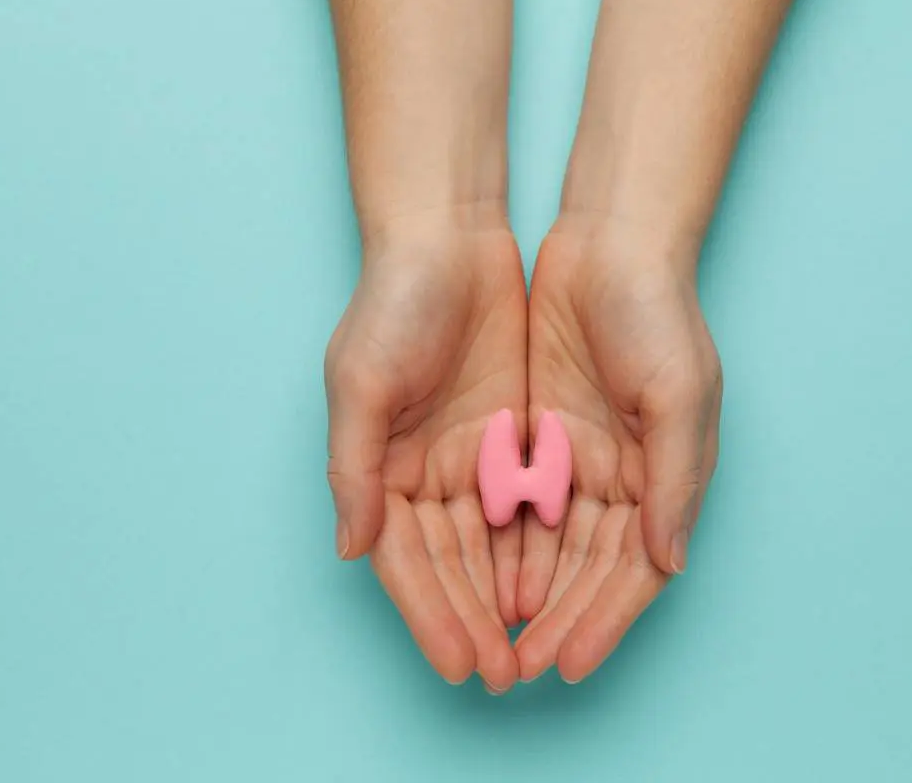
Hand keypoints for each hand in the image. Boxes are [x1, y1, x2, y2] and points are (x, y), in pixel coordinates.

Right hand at [325, 223, 525, 691]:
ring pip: (495, 546)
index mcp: (382, 469)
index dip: (433, 615)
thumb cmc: (394, 301)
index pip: (409, 562)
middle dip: (477, 622)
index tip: (461, 663)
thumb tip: (353, 550)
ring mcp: (472, 456)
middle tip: (506, 676)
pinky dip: (541, 546)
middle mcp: (425, 472)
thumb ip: (354, 470)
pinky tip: (558, 585)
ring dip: (511, 598)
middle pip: (454, 566)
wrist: (449, 235)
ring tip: (537, 648)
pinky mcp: (514, 434)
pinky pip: (531, 503)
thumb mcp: (360, 382)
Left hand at [515, 218, 722, 682]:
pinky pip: (516, 500)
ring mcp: (577, 455)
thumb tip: (667, 565)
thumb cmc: (657, 311)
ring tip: (493, 640)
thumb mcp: (680, 393)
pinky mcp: (537, 431)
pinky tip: (480, 577)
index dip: (601, 620)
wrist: (610, 240)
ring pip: (548, 544)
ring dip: (525, 593)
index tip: (569, 663)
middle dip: (555, 620)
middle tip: (516, 669)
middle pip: (584, 568)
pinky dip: (502, 542)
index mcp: (662, 476)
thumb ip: (675, 481)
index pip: (631, 568)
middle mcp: (622, 476)